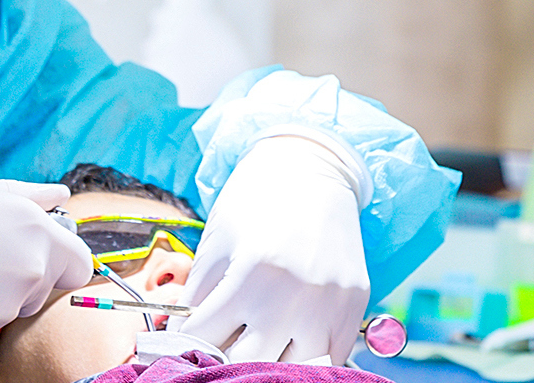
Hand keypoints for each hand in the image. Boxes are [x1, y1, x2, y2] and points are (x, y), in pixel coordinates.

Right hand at [0, 173, 92, 354]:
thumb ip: (25, 195)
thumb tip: (59, 195)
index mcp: (33, 233)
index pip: (78, 264)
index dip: (59, 259)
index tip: (36, 254)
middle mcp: (26, 274)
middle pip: (42, 288)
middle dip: (20, 277)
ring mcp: (0, 310)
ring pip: (7, 308)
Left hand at [177, 136, 370, 362]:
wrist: (311, 170)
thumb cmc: (254, 203)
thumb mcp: (216, 243)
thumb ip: (198, 295)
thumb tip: (179, 338)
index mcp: (251, 274)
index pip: (204, 337)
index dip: (186, 339)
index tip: (184, 337)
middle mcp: (293, 296)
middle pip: (248, 362)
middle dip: (225, 355)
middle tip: (220, 338)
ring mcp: (329, 305)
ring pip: (292, 367)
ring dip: (269, 359)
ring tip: (256, 337)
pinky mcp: (354, 306)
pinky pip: (331, 357)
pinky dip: (306, 355)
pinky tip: (288, 336)